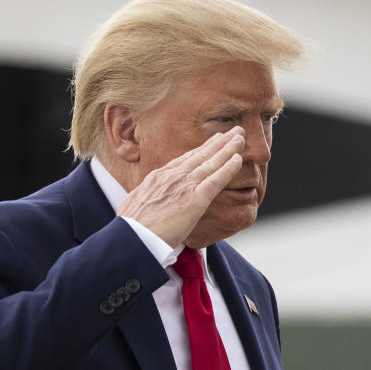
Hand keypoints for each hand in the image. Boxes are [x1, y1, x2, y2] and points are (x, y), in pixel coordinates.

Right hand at [117, 127, 244, 247]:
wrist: (132, 237)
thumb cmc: (130, 229)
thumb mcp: (133, 205)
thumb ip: (145, 200)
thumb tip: (144, 204)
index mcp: (157, 178)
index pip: (183, 161)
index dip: (199, 150)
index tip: (211, 142)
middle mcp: (172, 176)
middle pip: (199, 155)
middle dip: (217, 142)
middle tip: (232, 132)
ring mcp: (184, 186)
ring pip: (210, 163)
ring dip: (228, 149)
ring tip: (240, 138)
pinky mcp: (194, 200)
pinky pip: (216, 180)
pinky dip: (228, 168)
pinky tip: (239, 159)